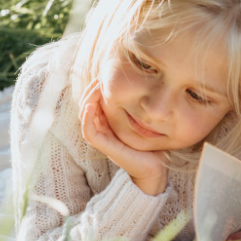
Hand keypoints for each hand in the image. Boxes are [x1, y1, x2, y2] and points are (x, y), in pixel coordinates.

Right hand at [80, 81, 168, 195]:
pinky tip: (91, 105)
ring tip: (95, 86)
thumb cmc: (153, 143)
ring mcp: (102, 137)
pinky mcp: (104, 146)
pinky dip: (87, 118)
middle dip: (91, 89)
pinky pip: (89, 132)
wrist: (155, 166)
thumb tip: (148, 84)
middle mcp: (104, 128)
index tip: (105, 74)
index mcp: (111, 122)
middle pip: (88, 105)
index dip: (97, 87)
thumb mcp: (146, 119)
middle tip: (100, 76)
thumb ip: (141, 106)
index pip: (96, 101)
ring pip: (85, 115)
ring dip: (87, 99)